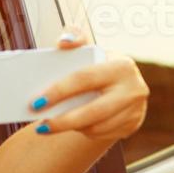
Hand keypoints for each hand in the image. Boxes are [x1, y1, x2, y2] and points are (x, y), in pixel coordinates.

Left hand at [31, 28, 148, 143]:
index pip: (85, 78)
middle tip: (40, 126)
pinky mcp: (132, 125)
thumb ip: (74, 38)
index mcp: (121, 65)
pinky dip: (83, 131)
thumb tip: (63, 43)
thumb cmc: (98, 66)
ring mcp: (136, 109)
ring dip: (71, 128)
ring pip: (97, 126)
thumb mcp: (89, 49)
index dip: (59, 91)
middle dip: (63, 120)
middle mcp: (133, 89)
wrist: (122, 84)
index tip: (37, 102)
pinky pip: (102, 134)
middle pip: (93, 111)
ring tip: (50, 126)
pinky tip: (71, 126)